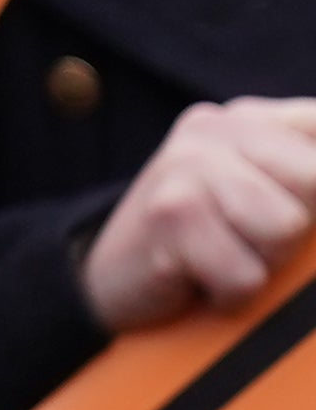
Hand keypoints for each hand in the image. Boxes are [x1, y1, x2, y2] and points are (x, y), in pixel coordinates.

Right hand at [80, 98, 315, 332]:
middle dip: (298, 227)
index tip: (297, 207)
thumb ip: (306, 177)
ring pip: (286, 227)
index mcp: (251, 117)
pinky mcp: (169, 213)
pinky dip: (231, 292)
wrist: (113, 274)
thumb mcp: (263, 190)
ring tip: (228, 255)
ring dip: (265, 261)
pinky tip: (201, 277)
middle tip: (252, 236)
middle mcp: (216, 127)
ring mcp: (187, 165)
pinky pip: (246, 274)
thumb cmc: (209, 239)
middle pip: (315, 181)